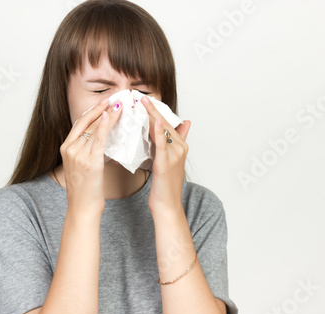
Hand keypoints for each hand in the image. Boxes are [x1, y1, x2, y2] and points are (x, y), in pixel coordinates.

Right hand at [60, 99, 121, 214]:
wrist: (82, 207)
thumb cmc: (84, 190)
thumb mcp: (80, 166)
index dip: (92, 111)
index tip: (104, 102)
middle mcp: (69, 149)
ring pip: (94, 128)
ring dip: (108, 114)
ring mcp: (78, 155)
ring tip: (118, 104)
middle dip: (100, 108)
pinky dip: (105, 125)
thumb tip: (99, 138)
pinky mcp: (90, 162)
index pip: (79, 123)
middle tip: (113, 98)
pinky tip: (112, 115)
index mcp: (65, 148)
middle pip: (85, 122)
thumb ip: (86, 151)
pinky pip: (98, 139)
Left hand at [141, 96, 190, 212]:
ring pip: (163, 130)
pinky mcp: (166, 164)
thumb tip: (182, 126)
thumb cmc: (165, 186)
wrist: (167, 206)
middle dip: (153, 109)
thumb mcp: (169, 161)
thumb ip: (172, 144)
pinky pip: (162, 145)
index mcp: (180, 146)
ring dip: (153, 115)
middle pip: (165, 124)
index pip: (167, 124)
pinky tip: (154, 121)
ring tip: (143, 101)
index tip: (146, 99)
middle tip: (141, 95)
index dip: (157, 111)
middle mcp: (180, 148)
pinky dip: (158, 132)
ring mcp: (174, 156)